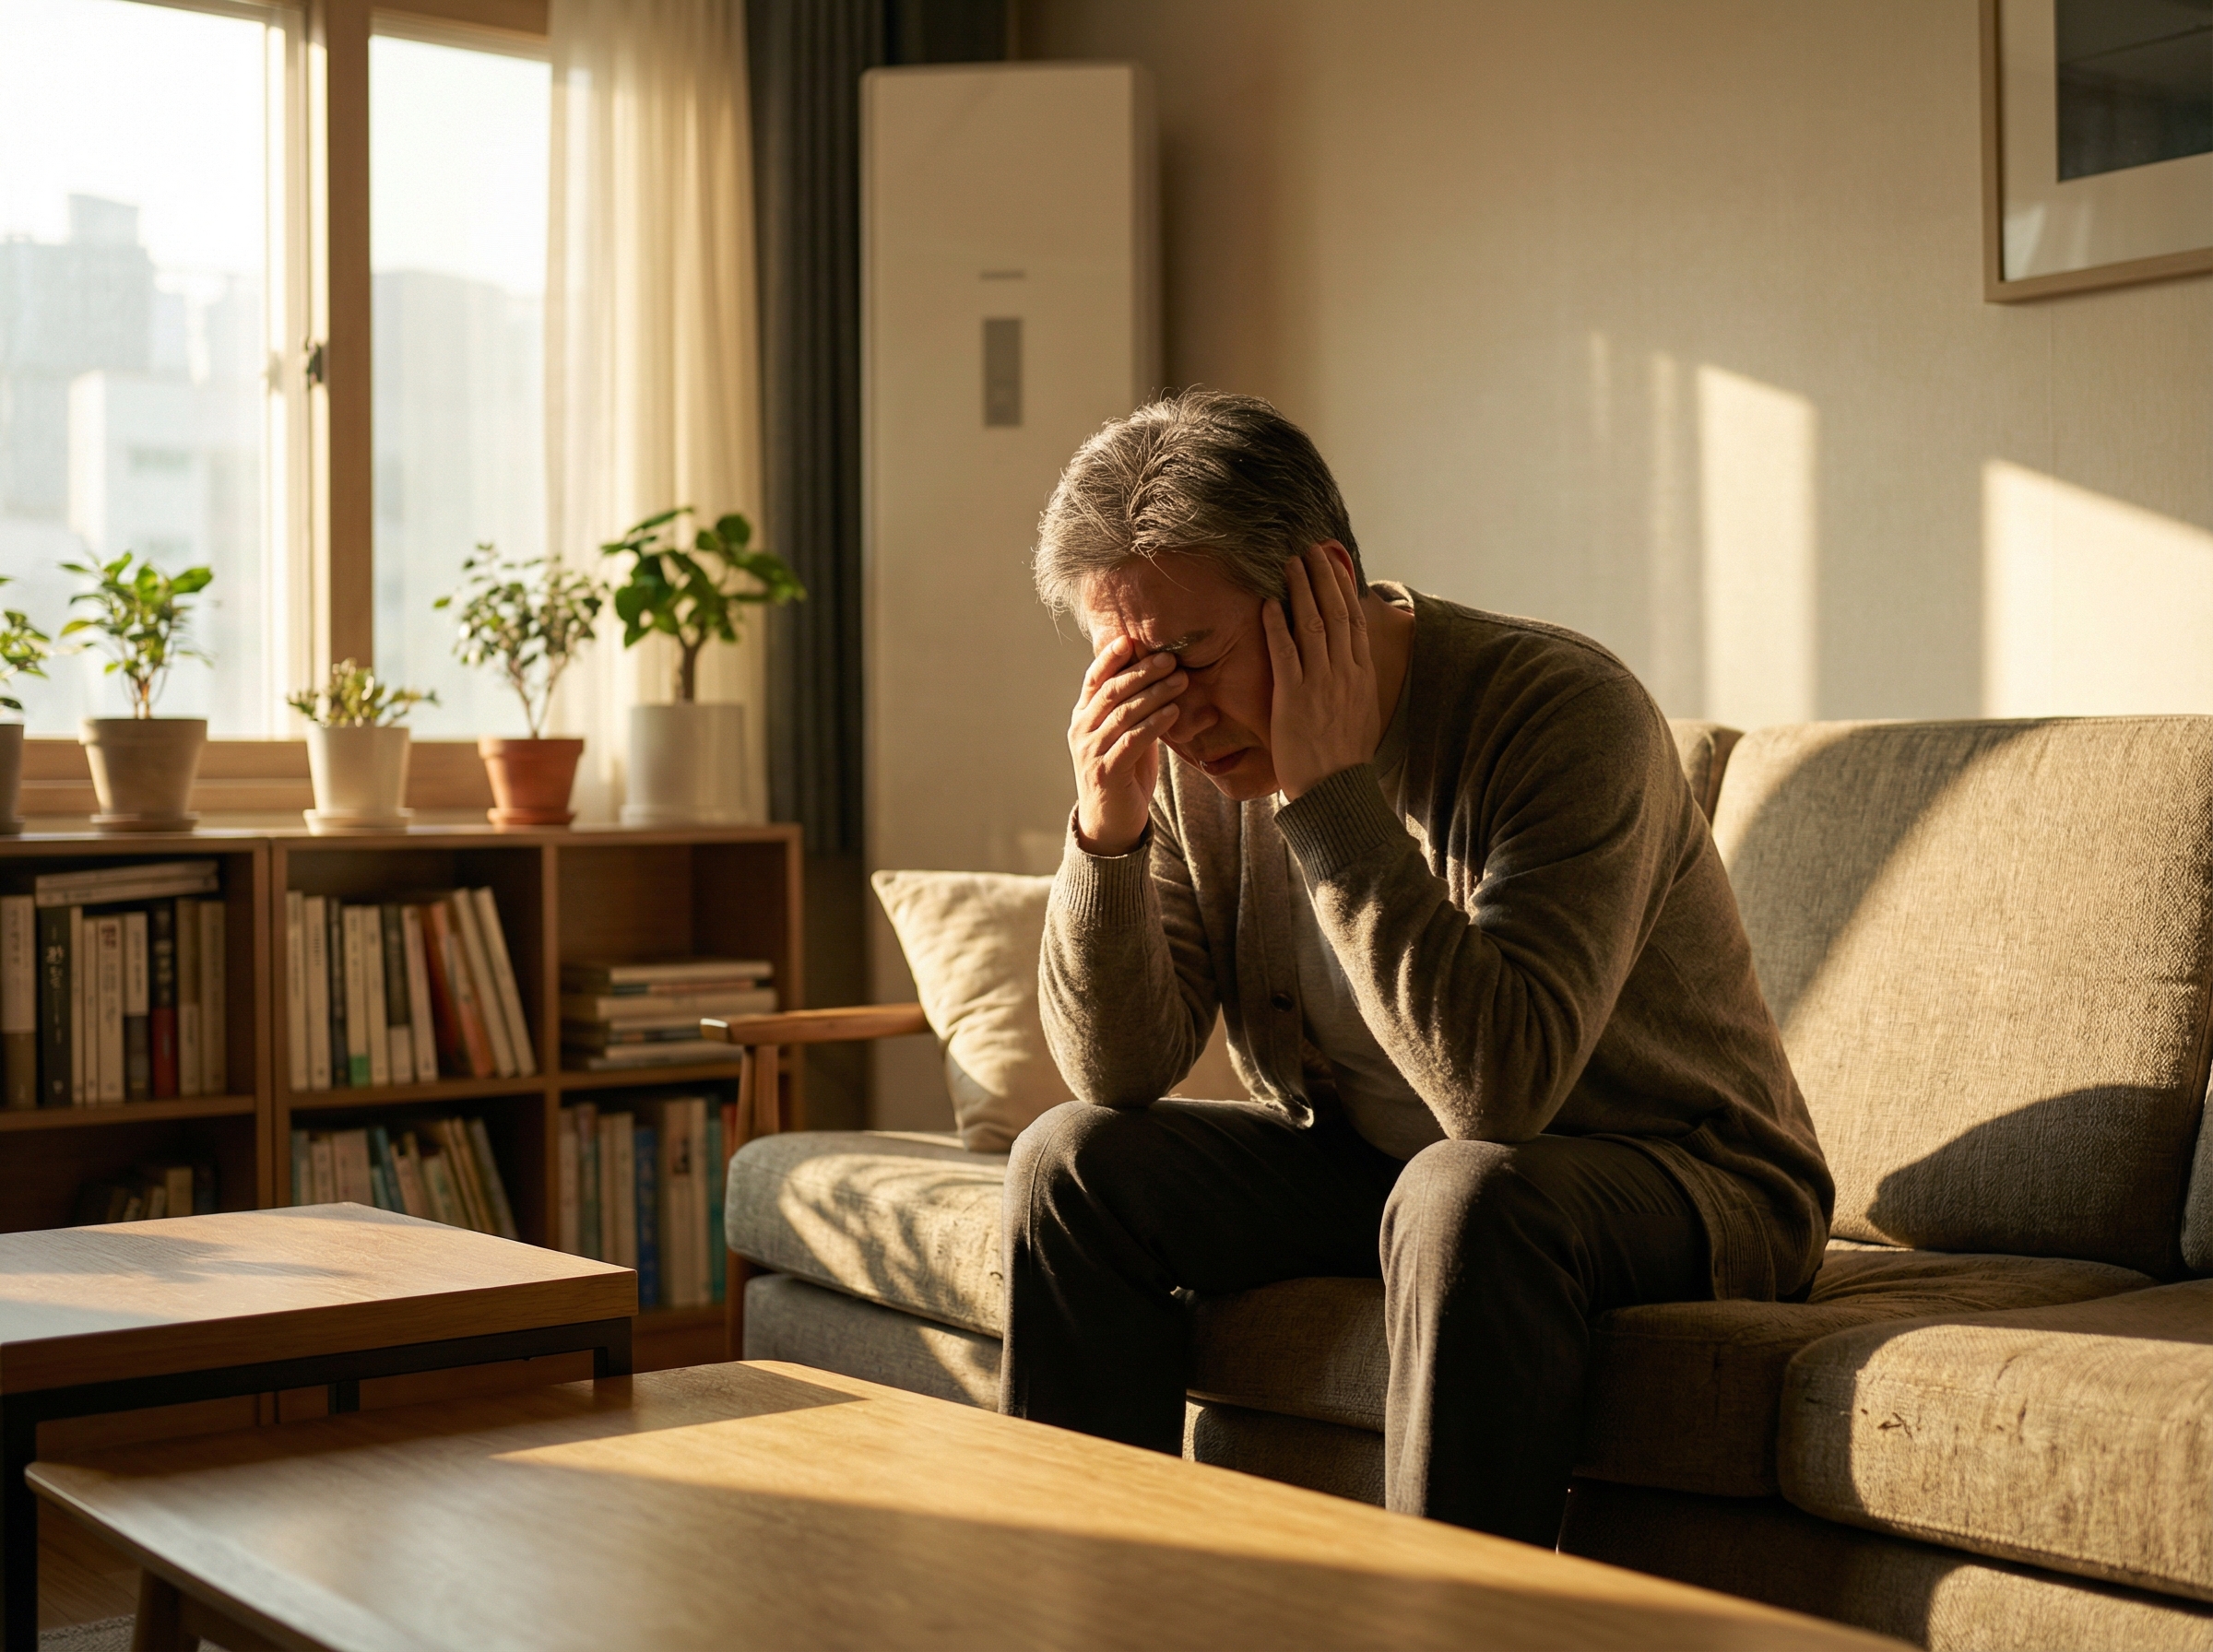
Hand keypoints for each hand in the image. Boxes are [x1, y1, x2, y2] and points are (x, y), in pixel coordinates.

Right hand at [1069, 635, 1185, 855]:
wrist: (1111, 824)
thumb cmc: (1124, 773)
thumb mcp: (1126, 735)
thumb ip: (1134, 709)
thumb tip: (1160, 673)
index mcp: (1083, 717)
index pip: (1094, 679)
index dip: (1110, 657)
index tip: (1131, 639)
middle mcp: (1081, 731)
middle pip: (1111, 692)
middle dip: (1142, 672)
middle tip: (1170, 658)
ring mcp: (1091, 752)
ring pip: (1123, 713)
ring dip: (1155, 694)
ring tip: (1181, 681)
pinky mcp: (1107, 772)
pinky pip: (1132, 740)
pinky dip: (1154, 723)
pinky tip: (1174, 712)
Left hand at [1263, 545, 1378, 798]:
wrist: (1337, 791)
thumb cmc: (1345, 758)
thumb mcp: (1362, 713)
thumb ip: (1356, 683)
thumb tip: (1354, 661)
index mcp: (1362, 675)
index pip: (1355, 620)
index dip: (1343, 588)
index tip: (1334, 564)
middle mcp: (1344, 673)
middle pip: (1336, 613)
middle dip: (1323, 578)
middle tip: (1310, 550)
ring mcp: (1320, 684)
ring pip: (1313, 625)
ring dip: (1301, 590)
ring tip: (1290, 564)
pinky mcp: (1294, 698)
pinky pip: (1285, 654)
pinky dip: (1277, 627)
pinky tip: (1270, 604)